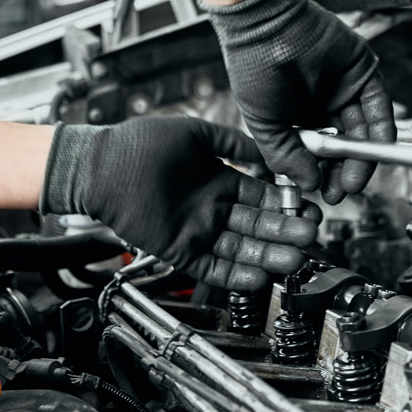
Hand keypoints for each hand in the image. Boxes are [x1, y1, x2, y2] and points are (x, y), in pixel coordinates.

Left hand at [40, 116, 320, 290]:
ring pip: (239, 249)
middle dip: (284, 232)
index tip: (308, 209)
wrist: (100, 166)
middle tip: (310, 237)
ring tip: (294, 259)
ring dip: (267, 256)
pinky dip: (233, 274)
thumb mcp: (194, 134)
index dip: (285, 205)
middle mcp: (210, 208)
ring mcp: (196, 231)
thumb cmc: (138, 144)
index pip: (260, 197)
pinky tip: (258, 276)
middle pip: (256, 226)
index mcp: (218, 180)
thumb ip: (231, 143)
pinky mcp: (178, 250)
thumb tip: (264, 148)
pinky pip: (210, 267)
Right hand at [205, 0, 395, 203]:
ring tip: (353, 180)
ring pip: (364, 133)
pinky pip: (379, 109)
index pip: (321, 154)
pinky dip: (379, 133)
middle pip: (346, 147)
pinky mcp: (364, 74)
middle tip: (342, 192)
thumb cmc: (253, 67)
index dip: (325, 176)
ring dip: (363, 160)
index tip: (326, 194)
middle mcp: (325, 106)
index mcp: (300, 117)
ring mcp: (346, 91)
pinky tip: (370, 154)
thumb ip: (286, 157)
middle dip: (345, 173)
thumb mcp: (264, 124)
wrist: (264, 26)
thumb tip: (308, 185)